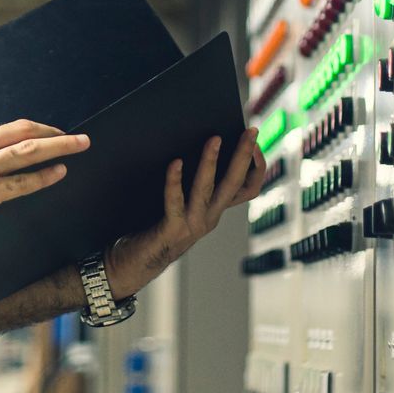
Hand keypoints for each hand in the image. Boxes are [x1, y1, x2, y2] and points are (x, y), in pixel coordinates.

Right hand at [0, 119, 89, 247]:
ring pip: (28, 151)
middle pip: (22, 131)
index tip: (30, 143)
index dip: (16, 139)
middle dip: (51, 130)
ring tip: (79, 144)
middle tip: (72, 133)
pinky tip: (59, 172)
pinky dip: (44, 176)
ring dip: (58, 145)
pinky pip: (22, 183)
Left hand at [107, 128, 266, 298]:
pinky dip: (175, 181)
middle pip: (235, 184)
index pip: (249, 188)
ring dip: (211, 162)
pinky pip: (175, 201)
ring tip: (214, 139)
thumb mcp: (184, 202)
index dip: (256, 166)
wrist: (137, 261)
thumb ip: (192, 181)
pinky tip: (175, 163)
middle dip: (244, 155)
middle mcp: (210, 217)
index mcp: (215, 209)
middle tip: (250, 131)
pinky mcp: (172, 229)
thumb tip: (202, 145)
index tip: (254, 141)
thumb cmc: (157, 225)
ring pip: (208, 189)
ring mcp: (193, 224)